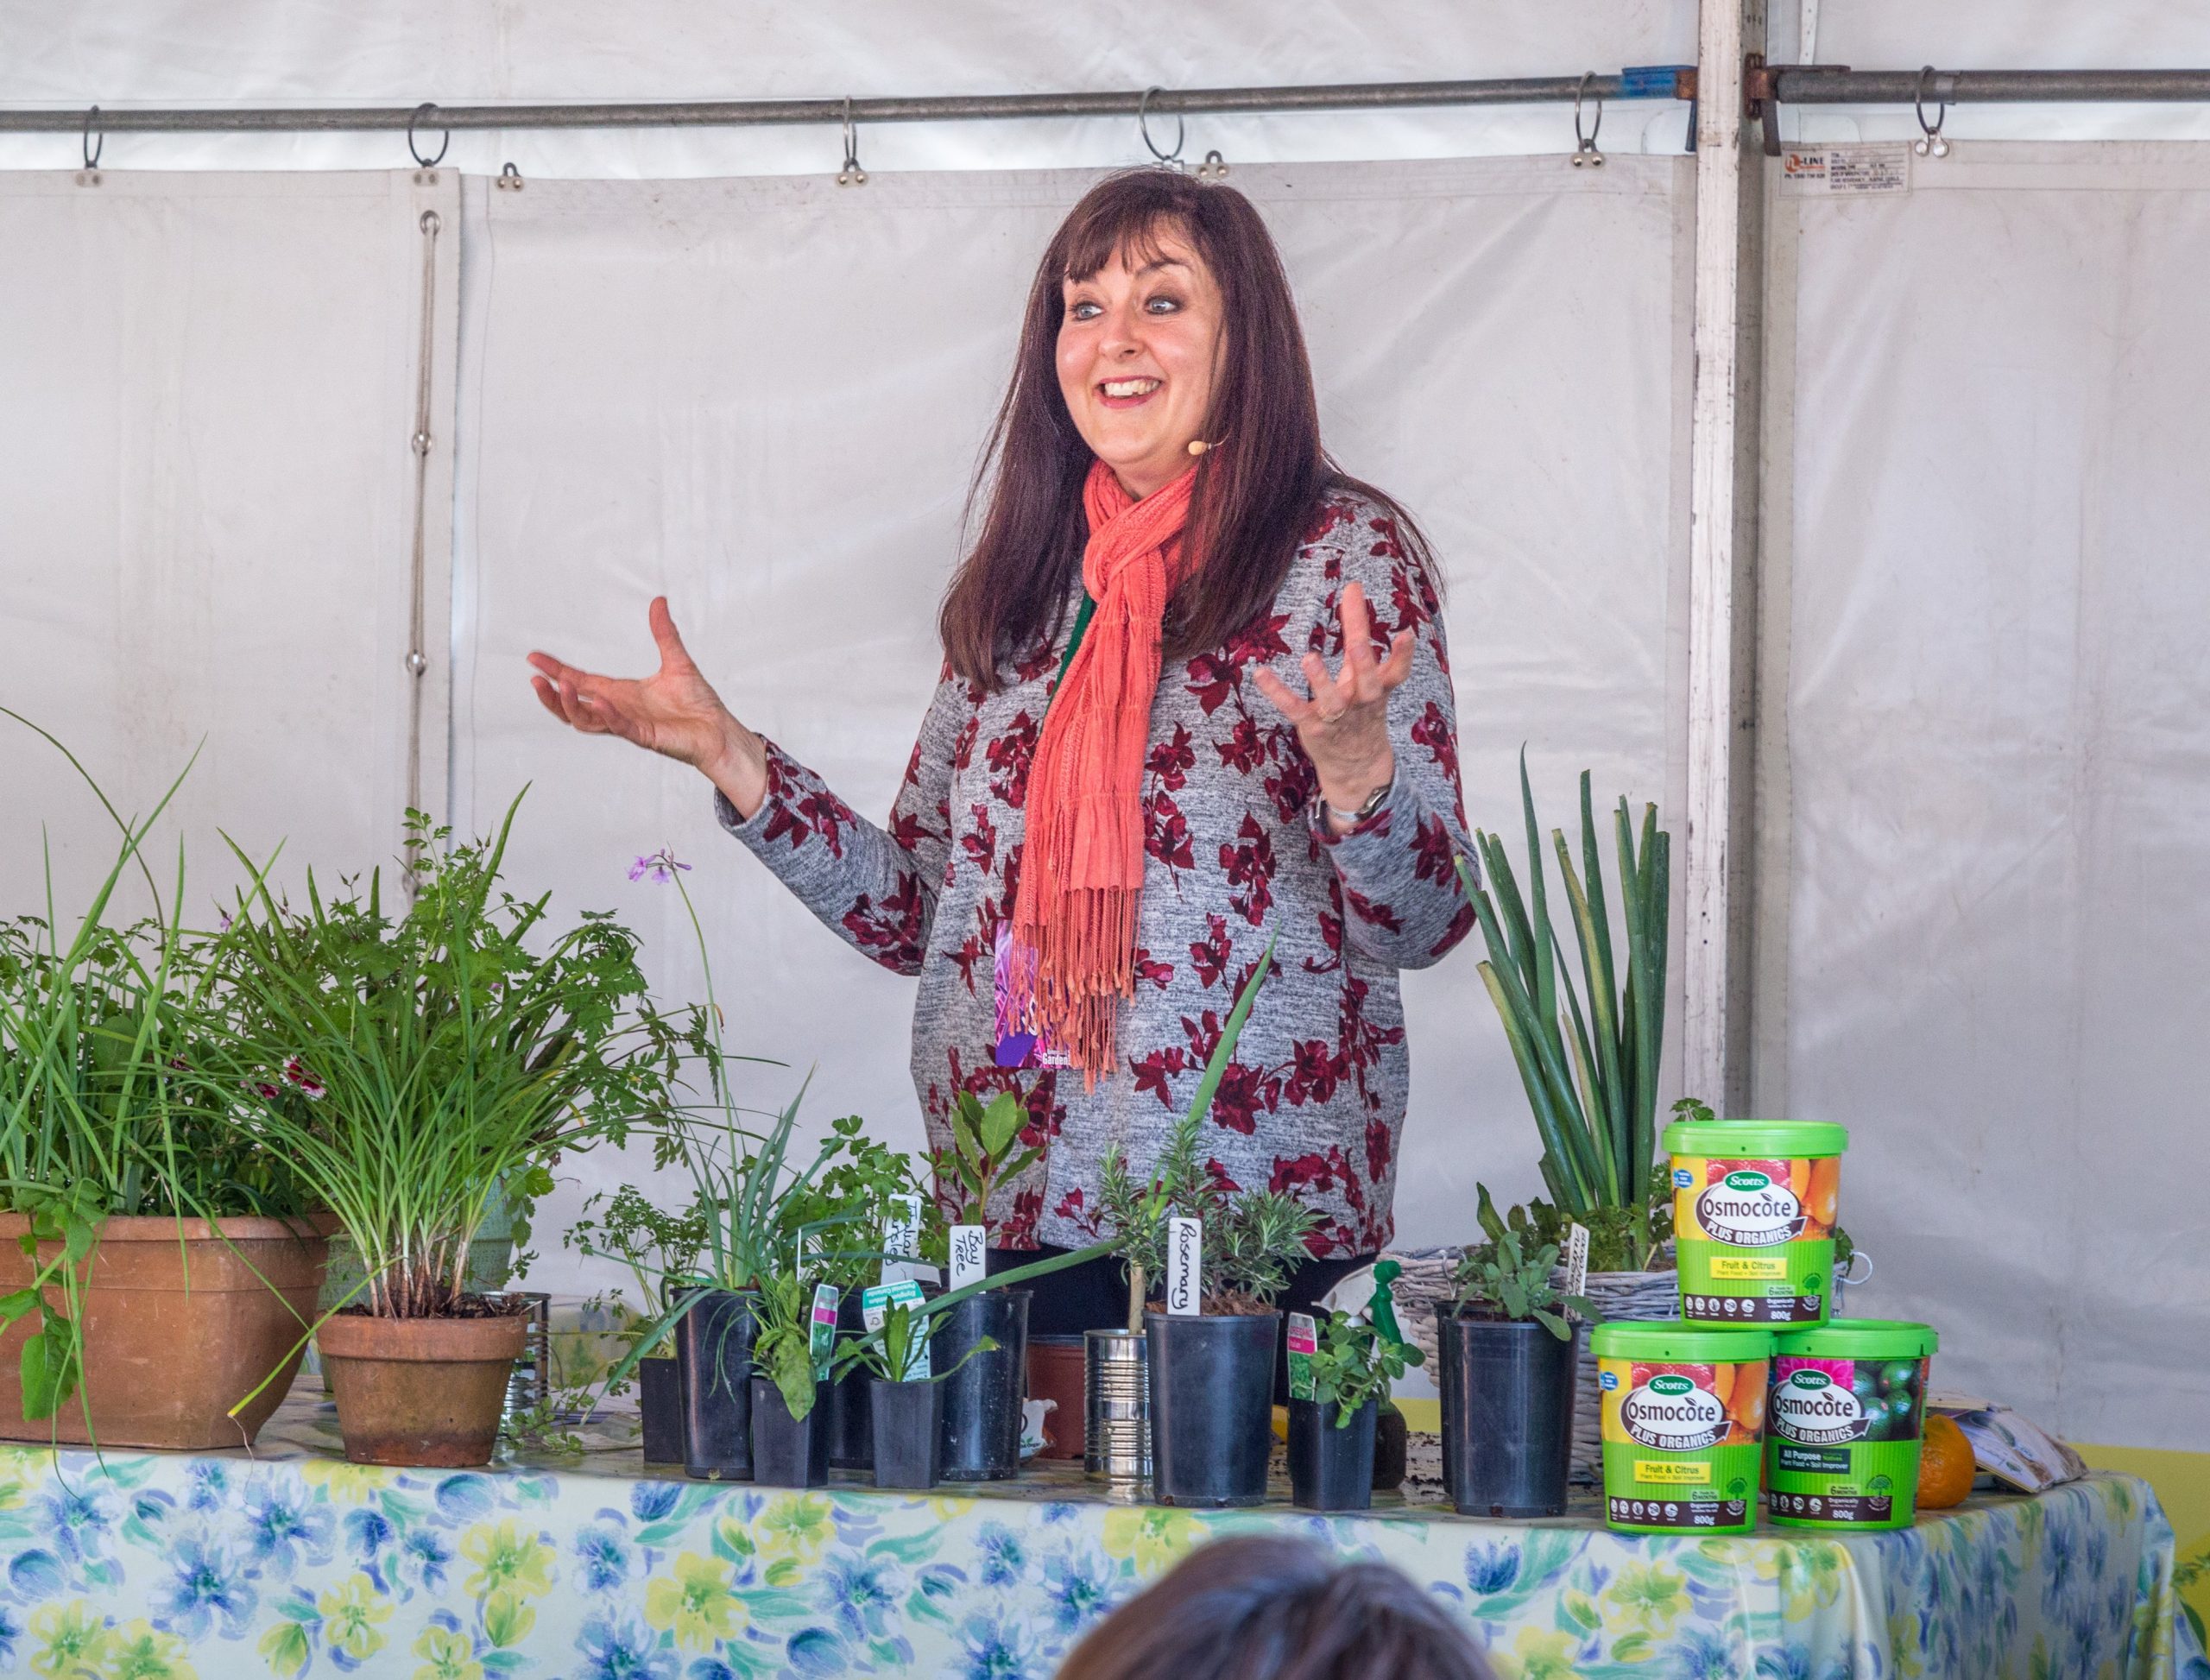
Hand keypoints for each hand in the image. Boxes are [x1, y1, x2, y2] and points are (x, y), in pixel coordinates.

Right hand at [527, 596, 768, 816]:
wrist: (719, 730)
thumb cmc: (698, 703)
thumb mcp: (677, 661)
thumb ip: (664, 633)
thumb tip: (658, 601)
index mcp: (620, 693)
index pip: (580, 681)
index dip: (556, 670)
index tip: (533, 658)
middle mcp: (619, 710)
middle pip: (572, 706)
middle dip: (551, 695)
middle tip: (534, 679)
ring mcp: (629, 725)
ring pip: (586, 722)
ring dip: (570, 706)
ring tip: (559, 685)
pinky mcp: (646, 737)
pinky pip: (620, 728)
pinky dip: (608, 716)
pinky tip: (599, 702)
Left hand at [1251, 581, 1413, 832]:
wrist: (1356, 764)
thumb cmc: (1361, 708)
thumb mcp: (1367, 674)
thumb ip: (1359, 631)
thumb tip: (1354, 587)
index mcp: (1379, 689)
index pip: (1393, 669)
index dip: (1402, 653)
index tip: (1406, 632)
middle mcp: (1361, 702)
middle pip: (1367, 682)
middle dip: (1364, 663)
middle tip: (1359, 643)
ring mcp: (1337, 716)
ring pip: (1331, 700)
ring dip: (1320, 680)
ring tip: (1309, 659)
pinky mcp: (1312, 726)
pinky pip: (1293, 708)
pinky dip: (1277, 692)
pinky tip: (1261, 673)